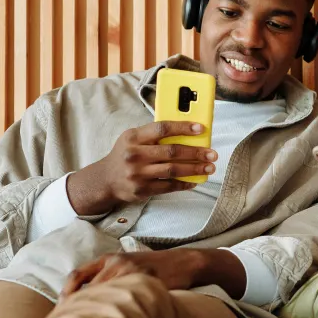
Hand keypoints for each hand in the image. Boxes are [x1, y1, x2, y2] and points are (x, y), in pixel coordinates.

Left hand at [60, 248, 246, 299]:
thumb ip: (108, 277)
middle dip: (75, 308)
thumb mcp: (128, 264)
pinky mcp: (146, 283)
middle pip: (86, 288)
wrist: (184, 263)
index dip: (65, 294)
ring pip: (104, 296)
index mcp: (109, 259)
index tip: (60, 312)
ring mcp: (131, 273)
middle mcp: (117, 263)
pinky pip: (126, 301)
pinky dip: (116, 314)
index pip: (78, 275)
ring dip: (94, 314)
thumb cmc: (155, 268)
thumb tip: (87, 301)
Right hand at [65, 121, 218, 215]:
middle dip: (195, 152)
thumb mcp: (132, 139)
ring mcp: (138, 174)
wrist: (106, 180)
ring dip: (194, 169)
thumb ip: (153, 134)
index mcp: (133, 137)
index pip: (161, 129)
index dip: (182, 127)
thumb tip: (185, 131)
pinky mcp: (142, 190)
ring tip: (209, 168)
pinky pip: (168, 186)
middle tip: (212, 153)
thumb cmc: (125, 155)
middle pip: (171, 151)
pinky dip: (183, 184)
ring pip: (172, 170)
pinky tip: (194, 181)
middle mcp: (134, 155)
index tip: (200, 128)